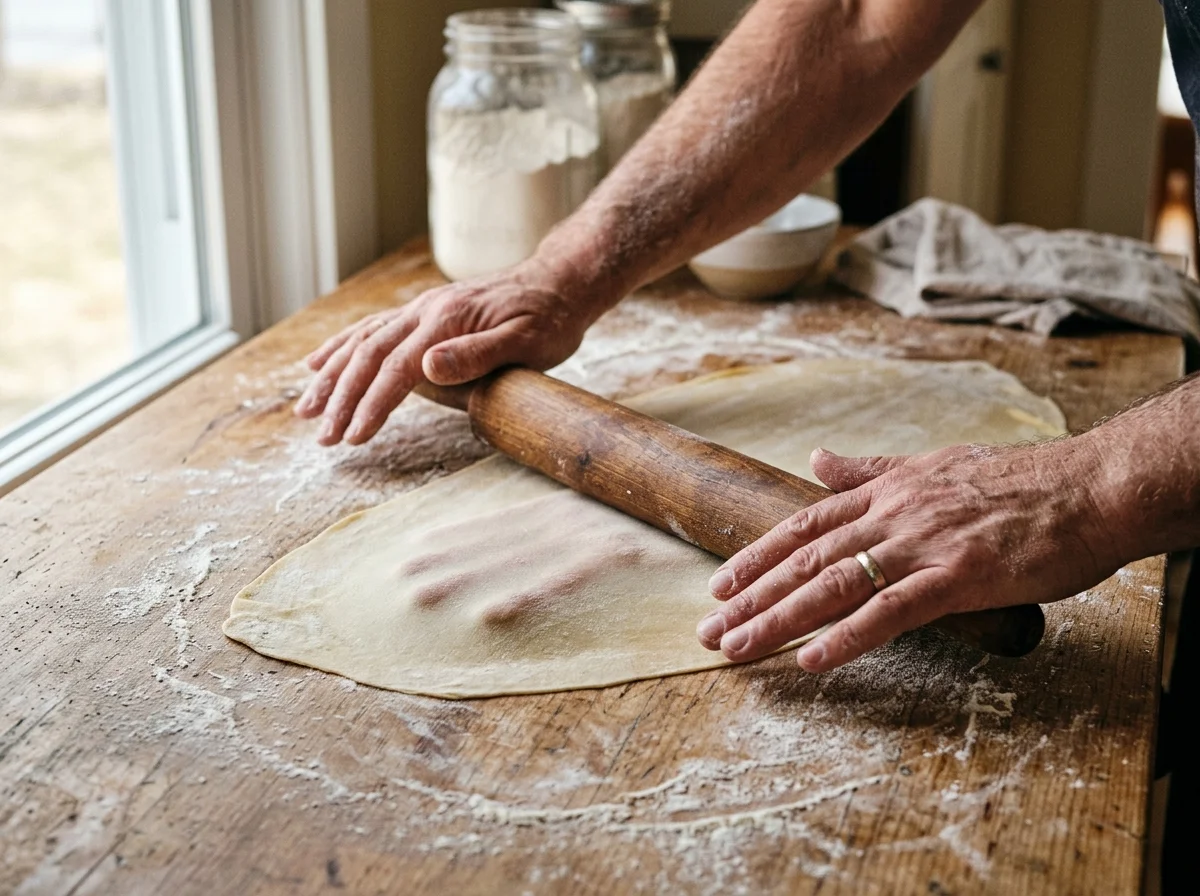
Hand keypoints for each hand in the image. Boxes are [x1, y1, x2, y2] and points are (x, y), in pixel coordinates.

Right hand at [294, 257, 604, 444]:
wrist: (557, 284)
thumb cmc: (548, 320)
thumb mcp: (526, 342)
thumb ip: (476, 355)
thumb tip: (427, 368)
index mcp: (446, 321)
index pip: (397, 369)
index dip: (372, 404)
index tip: (354, 436)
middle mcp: (424, 311)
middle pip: (369, 356)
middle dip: (340, 399)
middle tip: (323, 438)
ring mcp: (420, 310)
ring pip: (361, 342)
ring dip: (331, 378)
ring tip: (305, 411)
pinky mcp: (422, 313)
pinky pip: (370, 329)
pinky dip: (340, 348)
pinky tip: (317, 364)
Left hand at [695, 438, 1121, 672]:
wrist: (1089, 487)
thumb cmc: (1021, 481)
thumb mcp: (934, 464)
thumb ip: (871, 471)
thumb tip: (818, 459)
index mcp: (888, 492)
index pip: (805, 524)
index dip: (758, 555)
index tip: (719, 583)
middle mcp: (894, 516)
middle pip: (806, 559)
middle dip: (752, 596)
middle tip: (709, 632)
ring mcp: (923, 545)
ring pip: (834, 585)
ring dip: (779, 620)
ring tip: (737, 649)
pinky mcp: (958, 577)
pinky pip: (891, 612)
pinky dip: (847, 637)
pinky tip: (810, 660)